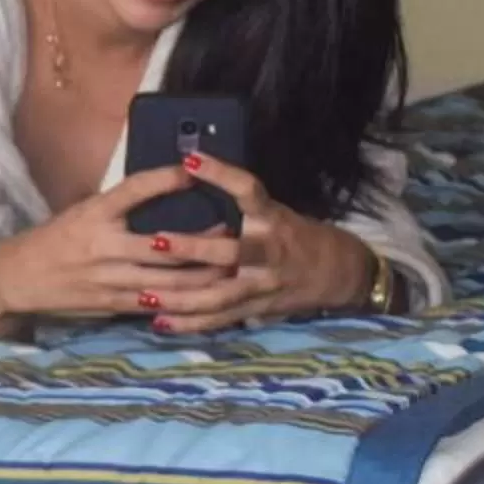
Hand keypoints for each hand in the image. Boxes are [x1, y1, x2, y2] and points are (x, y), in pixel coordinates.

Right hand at [0, 165, 247, 331]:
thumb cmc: (54, 240)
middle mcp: (104, 244)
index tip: (194, 169)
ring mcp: (109, 277)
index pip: (135, 189)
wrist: (18, 278)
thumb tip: (162, 193)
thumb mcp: (81, 213)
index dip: (166, 179)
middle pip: (165, 244)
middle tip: (235, 232)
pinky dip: (182, 300)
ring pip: (168, 279)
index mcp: (95, 213)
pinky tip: (206, 297)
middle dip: (204, 242)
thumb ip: (118, 208)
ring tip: (231, 267)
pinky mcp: (111, 303)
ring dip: (203, 276)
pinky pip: (154, 302)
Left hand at [161, 156, 376, 332]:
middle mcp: (268, 252)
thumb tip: (189, 173)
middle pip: (230, 252)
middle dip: (192, 249)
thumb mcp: (274, 211)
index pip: (248, 190)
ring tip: (145, 294)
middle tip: (155, 241)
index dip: (222, 174)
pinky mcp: (256, 310)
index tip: (191, 160)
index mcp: (272, 219)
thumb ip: (240, 203)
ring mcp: (261, 285)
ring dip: (180, 297)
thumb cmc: (294, 234)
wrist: (337, 273)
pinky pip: (219, 320)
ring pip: (219, 296)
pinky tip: (159, 321)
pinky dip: (190, 323)